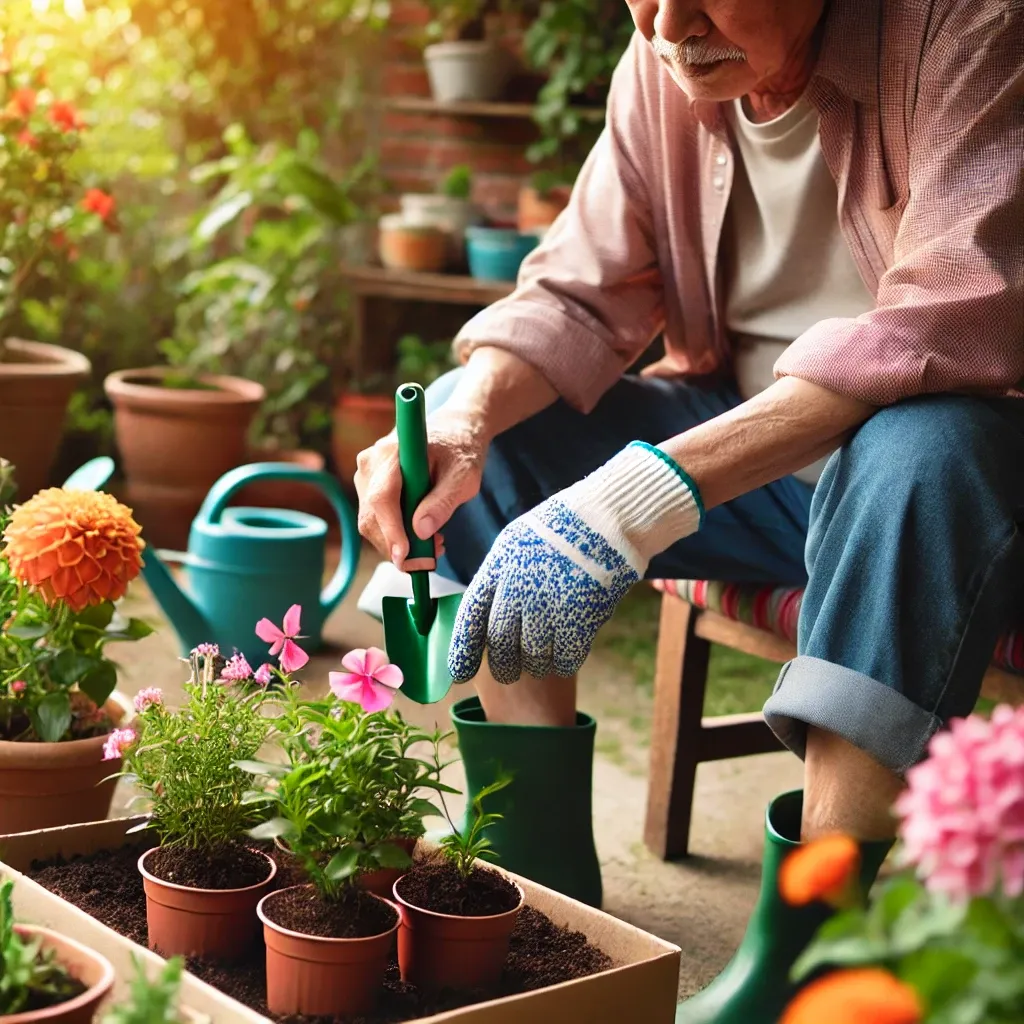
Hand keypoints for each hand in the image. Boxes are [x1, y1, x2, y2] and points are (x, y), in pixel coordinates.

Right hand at [355, 408, 487, 571]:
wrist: (453, 431)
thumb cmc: (461, 449)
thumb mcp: (464, 475)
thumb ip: (443, 501)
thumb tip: (421, 531)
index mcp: (391, 452)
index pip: (382, 498)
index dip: (391, 530)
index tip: (405, 557)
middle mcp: (370, 462)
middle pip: (372, 517)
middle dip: (399, 546)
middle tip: (431, 560)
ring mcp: (366, 475)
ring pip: (372, 523)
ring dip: (400, 543)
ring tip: (435, 543)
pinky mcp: (369, 487)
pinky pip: (376, 520)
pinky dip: (397, 535)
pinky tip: (424, 535)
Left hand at [448, 442, 702, 683]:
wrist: (605, 519)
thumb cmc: (560, 529)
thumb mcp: (516, 544)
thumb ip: (499, 580)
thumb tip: (486, 618)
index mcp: (498, 568)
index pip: (471, 618)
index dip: (462, 651)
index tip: (459, 675)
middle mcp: (518, 590)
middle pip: (501, 644)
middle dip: (503, 666)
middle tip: (508, 674)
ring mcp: (549, 605)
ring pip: (533, 655)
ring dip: (536, 664)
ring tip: (541, 660)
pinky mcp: (580, 617)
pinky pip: (565, 657)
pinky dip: (564, 661)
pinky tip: (566, 655)